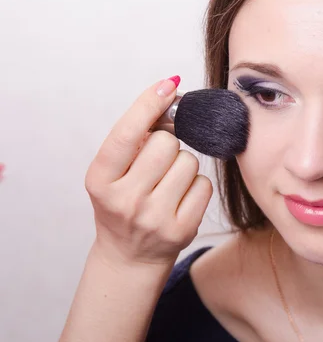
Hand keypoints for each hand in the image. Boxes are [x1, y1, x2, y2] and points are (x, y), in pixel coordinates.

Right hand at [84, 77, 212, 267]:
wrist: (129, 256)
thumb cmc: (123, 204)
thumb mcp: (112, 174)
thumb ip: (133, 140)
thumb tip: (169, 94)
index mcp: (100, 180)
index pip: (126, 135)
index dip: (148, 105)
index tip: (167, 85)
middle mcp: (124, 200)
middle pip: (166, 144)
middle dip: (168, 145)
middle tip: (158, 163)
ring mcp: (154, 217)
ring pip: (189, 162)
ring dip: (183, 167)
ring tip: (167, 185)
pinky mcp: (182, 230)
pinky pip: (204, 185)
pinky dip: (196, 187)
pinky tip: (181, 199)